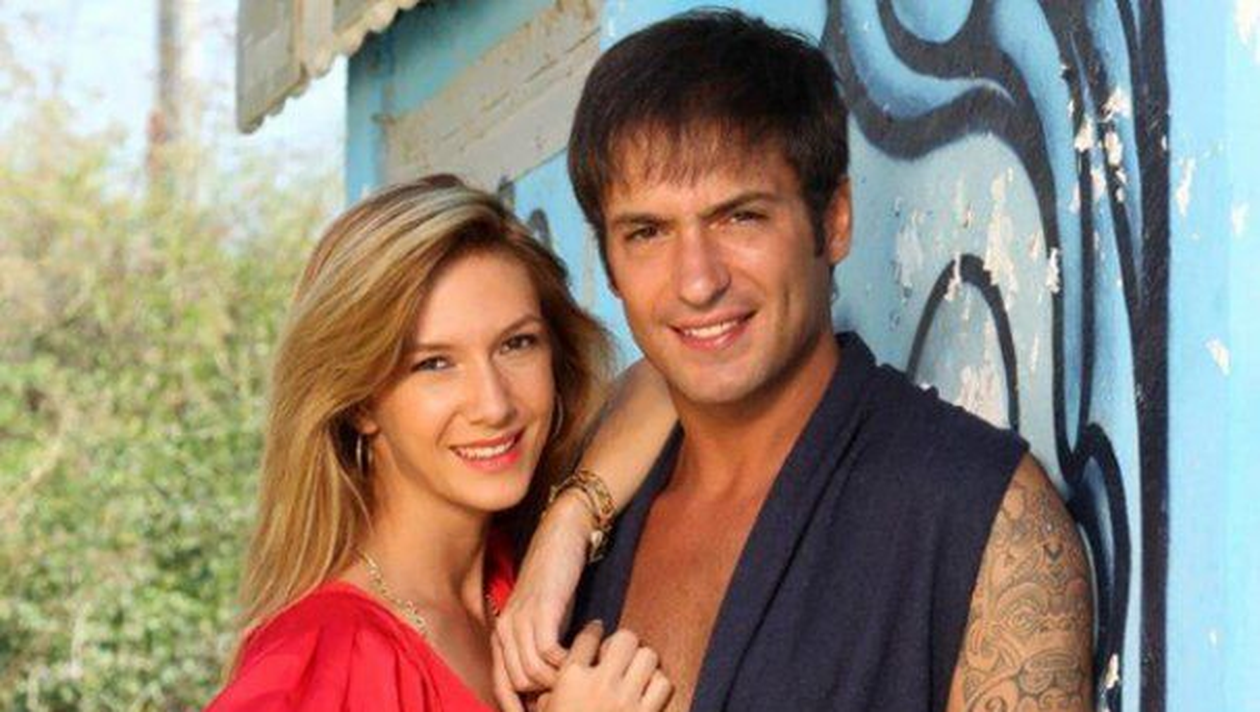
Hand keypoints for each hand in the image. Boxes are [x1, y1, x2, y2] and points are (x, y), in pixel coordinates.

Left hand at [494, 493, 592, 691]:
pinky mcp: (541, 610)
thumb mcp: (542, 619)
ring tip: (581, 672)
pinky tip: (583, 654)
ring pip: (533, 673)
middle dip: (544, 695)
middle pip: (519, 683)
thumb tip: (551, 683)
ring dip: (559, 679)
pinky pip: (550, 654)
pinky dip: (567, 662)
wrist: (562, 538)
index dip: (515, 707)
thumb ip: (540, 648)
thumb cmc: (555, 581)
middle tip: (570, 690)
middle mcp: (505, 629)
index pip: (501, 685)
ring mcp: (521, 619)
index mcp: (501, 634)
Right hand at [542, 621, 671, 711]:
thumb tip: (566, 675)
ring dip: (642, 661)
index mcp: (571, 679)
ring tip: (634, 671)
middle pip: (624, 638)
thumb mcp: (548, 711)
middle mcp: (600, 682)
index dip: (594, 631)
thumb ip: (553, 693)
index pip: (588, 636)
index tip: (597, 632)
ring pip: (648, 656)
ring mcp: (626, 699)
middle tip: (618, 656)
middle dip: (622, 643)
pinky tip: (646, 691)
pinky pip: (663, 683)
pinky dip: (658, 684)